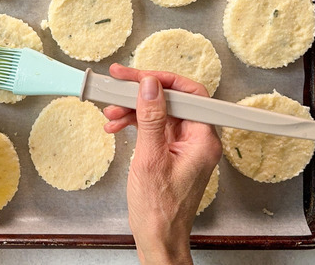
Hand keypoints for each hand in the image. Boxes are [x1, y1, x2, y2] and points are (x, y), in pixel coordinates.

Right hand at [103, 64, 220, 264]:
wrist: (157, 238)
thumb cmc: (159, 209)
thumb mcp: (150, 158)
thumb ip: (151, 118)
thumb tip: (150, 86)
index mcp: (203, 139)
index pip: (190, 94)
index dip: (163, 81)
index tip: (138, 76)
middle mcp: (198, 139)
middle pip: (172, 101)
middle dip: (141, 94)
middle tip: (116, 85)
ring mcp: (184, 146)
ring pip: (160, 113)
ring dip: (133, 109)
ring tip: (111, 113)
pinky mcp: (172, 152)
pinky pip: (154, 128)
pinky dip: (135, 124)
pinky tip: (117, 127)